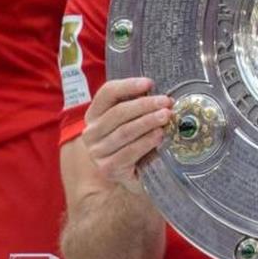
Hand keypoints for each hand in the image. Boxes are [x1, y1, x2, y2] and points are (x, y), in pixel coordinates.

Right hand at [82, 77, 171, 191]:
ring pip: (124, 132)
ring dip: (148, 122)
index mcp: (94, 114)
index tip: (149, 83)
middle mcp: (91, 132)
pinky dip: (146, 142)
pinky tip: (159, 136)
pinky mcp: (108, 168)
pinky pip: (129, 152)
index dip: (128, 86)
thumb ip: (140, 107)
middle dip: (145, 105)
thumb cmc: (134, 142)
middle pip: (118, 112)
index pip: (107, 93)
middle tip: (166, 102)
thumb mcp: (133, 121)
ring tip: (166, 116)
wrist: (130, 175)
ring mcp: (97, 152)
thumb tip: (162, 97)